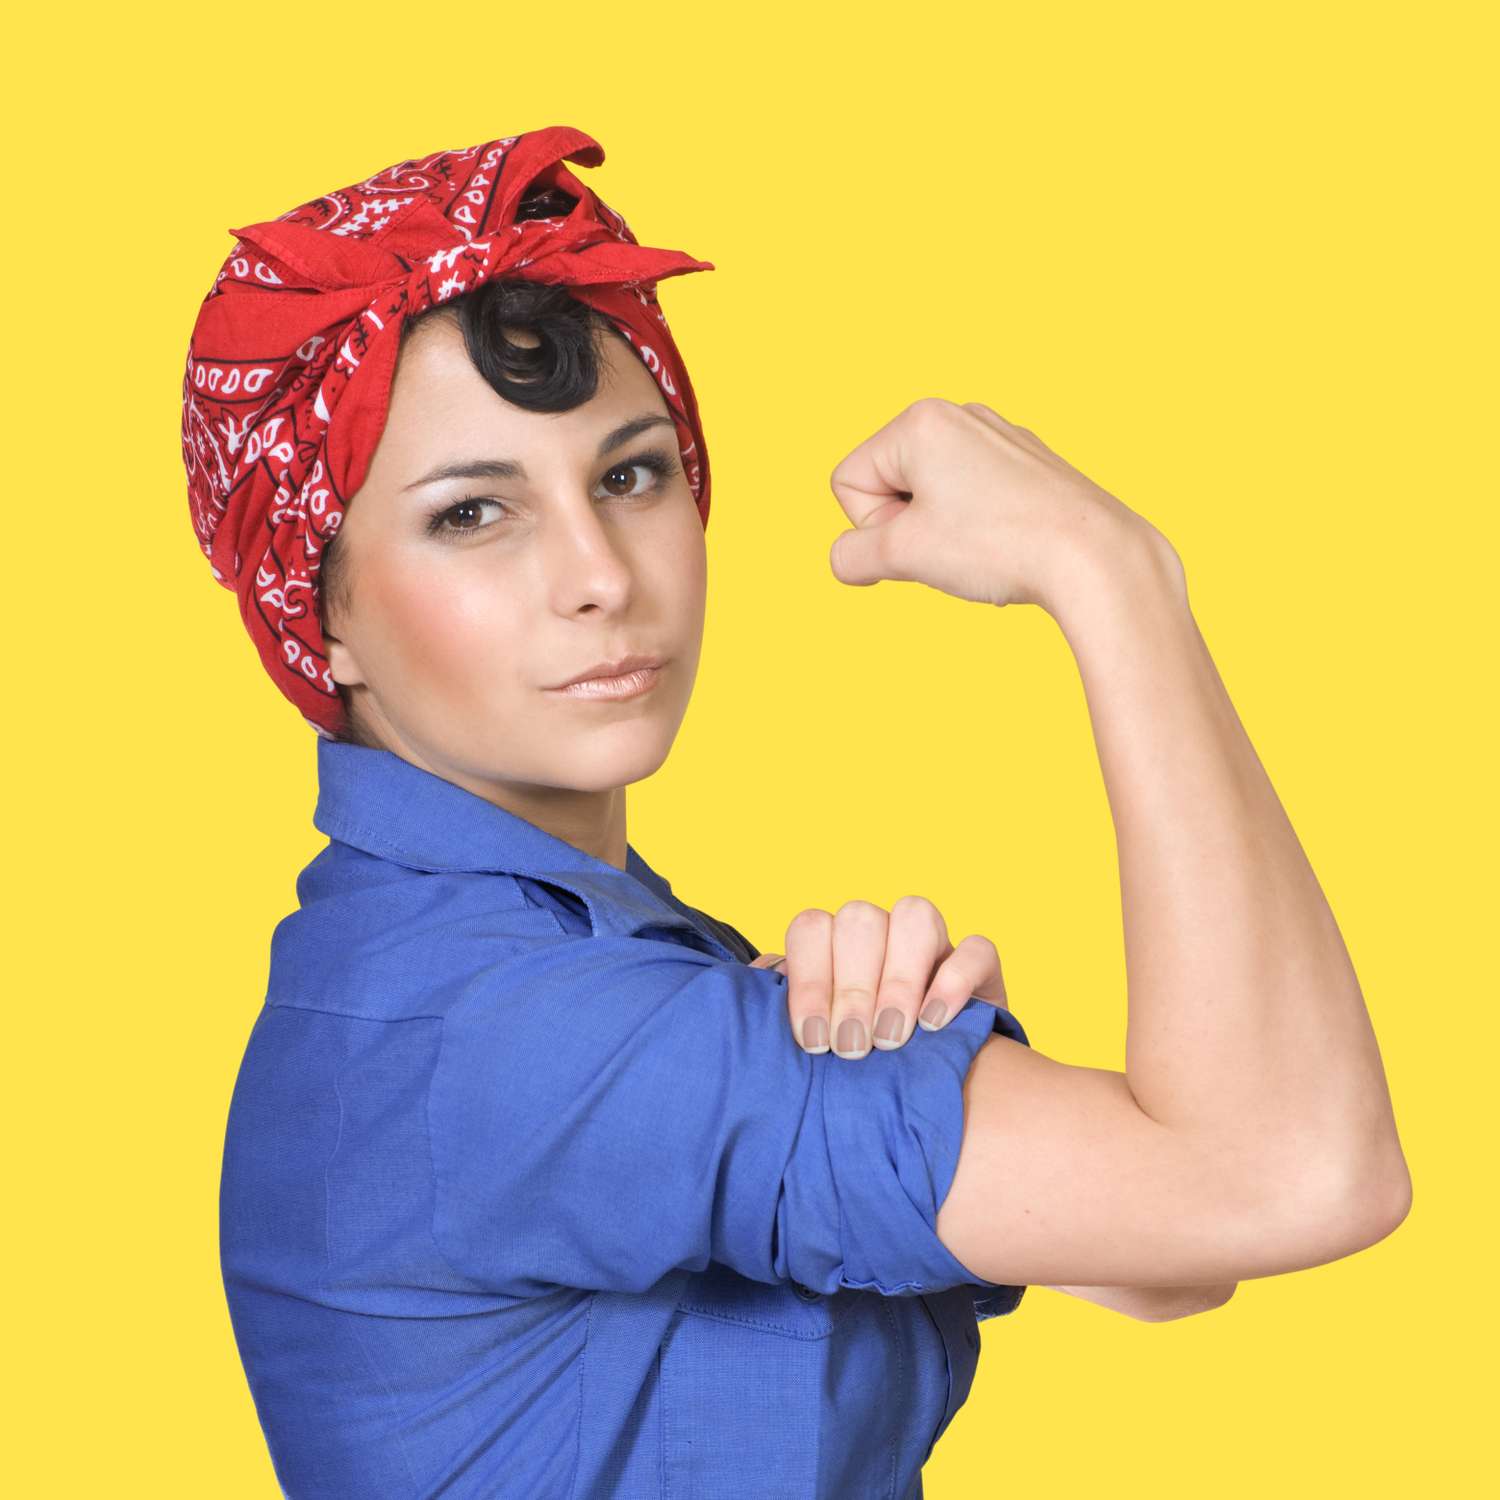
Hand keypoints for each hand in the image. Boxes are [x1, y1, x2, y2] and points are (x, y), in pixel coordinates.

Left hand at [748, 897, 1006, 1056]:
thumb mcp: (814, 1041)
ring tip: (891, 1039)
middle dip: (851, 987)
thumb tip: (747, 998)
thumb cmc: (854, 1066)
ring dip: (897, 979)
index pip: (811, 928)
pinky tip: (935, 1024)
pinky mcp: (982, 968)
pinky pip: (976, 948)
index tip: (812, 1041)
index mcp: (833, 945)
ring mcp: (934, 945)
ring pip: (915, 915)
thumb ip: (778, 1014)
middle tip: (851, 1048)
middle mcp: (881, 935)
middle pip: (859, 919)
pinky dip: (954, 981)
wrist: (926, 1092)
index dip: (809, 980)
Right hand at [827, 397, 1179, 614]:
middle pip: (889, 484)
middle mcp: (959, 415)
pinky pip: (973, 500)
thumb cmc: (999, 546)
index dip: (871, 527)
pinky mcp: (1029, 463)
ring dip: (941, 532)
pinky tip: (1009, 547)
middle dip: (907, 527)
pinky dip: (978, 529)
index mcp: (920, 421)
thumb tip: (847, 560)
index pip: (850, 481)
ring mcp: (999, 436)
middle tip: (951, 548)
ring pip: (932, 496)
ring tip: (982, 549)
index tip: (918, 544)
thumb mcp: (903, 555)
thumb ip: (851, 556)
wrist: (1094, 557)